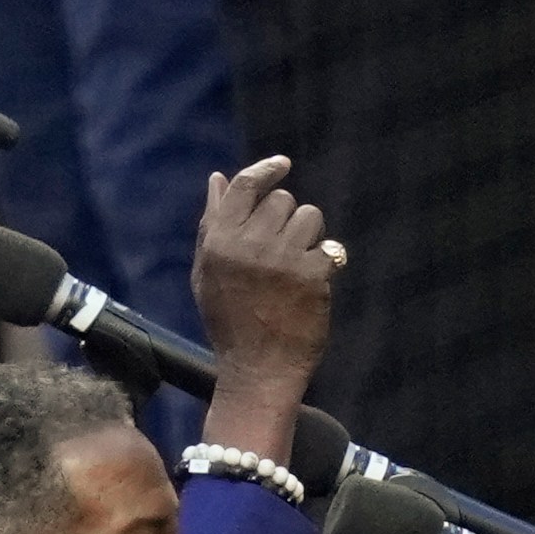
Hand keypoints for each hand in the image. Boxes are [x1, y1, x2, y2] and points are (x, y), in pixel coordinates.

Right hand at [190, 156, 336, 458]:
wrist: (256, 369)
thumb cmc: (229, 320)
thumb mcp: (207, 272)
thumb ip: (212, 223)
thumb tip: (218, 178)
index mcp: (219, 243)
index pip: (245, 186)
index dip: (266, 170)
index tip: (283, 164)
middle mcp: (248, 246)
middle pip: (282, 201)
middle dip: (285, 220)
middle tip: (279, 253)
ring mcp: (281, 259)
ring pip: (309, 217)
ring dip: (307, 237)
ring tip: (294, 268)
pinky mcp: (311, 274)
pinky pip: (327, 247)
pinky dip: (321, 264)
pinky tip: (307, 288)